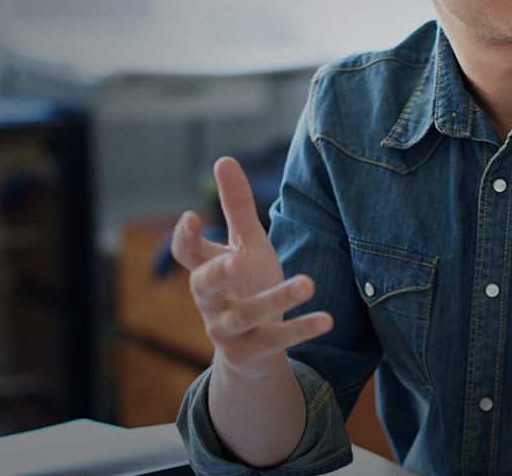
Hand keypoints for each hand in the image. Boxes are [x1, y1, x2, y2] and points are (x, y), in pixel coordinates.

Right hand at [171, 157, 333, 376]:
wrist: (251, 351)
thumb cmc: (246, 286)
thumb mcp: (245, 245)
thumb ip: (236, 207)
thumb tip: (223, 159)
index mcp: (205, 271)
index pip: (186, 254)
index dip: (185, 238)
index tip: (192, 216)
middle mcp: (210, 302)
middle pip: (205, 287)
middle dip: (219, 273)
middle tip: (238, 260)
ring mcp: (228, 330)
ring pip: (247, 315)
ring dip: (277, 299)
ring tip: (308, 282)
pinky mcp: (251, 353)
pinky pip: (275, 342)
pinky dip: (300, 330)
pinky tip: (326, 319)